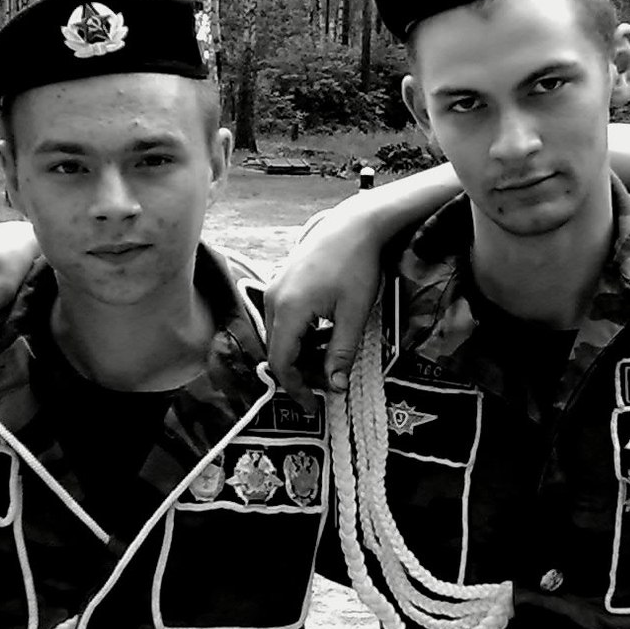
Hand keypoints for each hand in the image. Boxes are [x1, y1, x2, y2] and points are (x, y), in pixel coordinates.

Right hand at [263, 201, 390, 396]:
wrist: (353, 224)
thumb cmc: (356, 265)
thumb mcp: (354, 314)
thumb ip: (342, 352)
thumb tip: (335, 387)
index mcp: (288, 310)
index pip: (282, 362)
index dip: (296, 387)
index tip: (313, 404)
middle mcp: (273, 300)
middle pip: (277, 351)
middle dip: (298, 373)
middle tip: (324, 386)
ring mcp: (274, 288)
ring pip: (279, 335)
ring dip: (300, 353)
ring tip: (329, 359)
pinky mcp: (281, 282)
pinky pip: (283, 318)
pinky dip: (299, 334)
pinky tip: (324, 334)